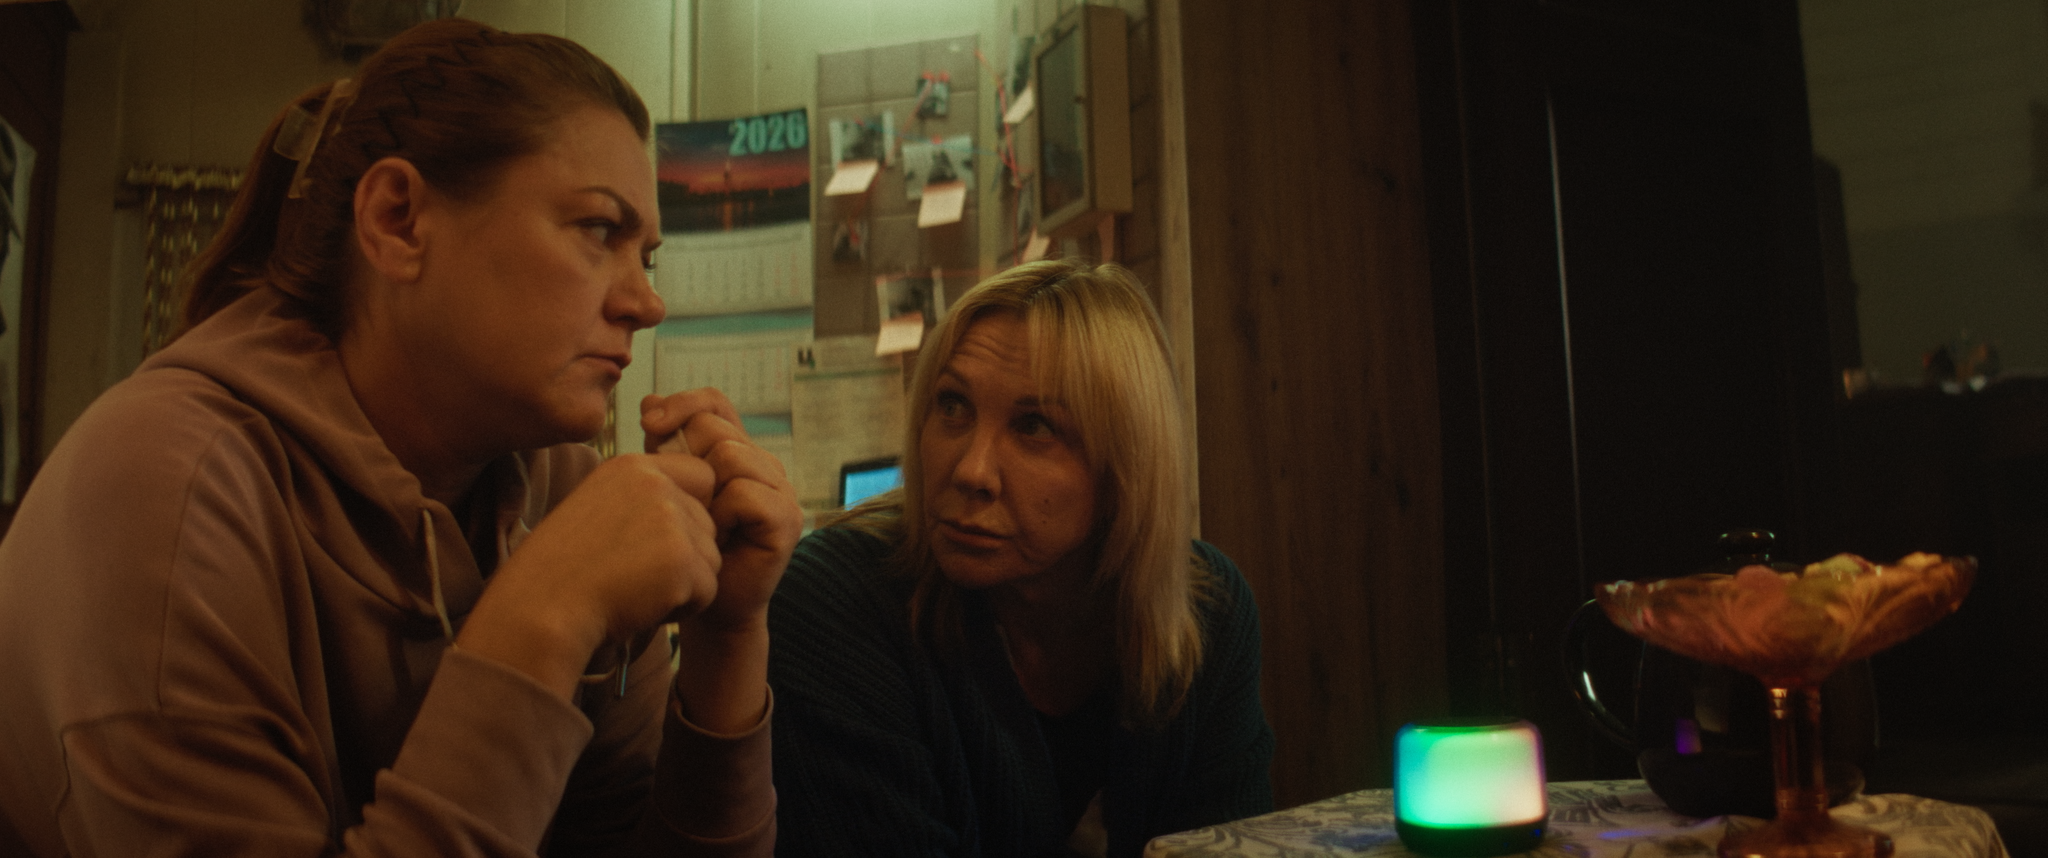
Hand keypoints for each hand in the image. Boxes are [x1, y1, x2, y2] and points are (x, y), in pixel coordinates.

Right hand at [457, 453, 721, 698]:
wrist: (541, 608)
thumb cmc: (564, 570)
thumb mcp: (598, 509)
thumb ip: (644, 499)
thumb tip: (698, 505)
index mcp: (633, 467)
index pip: (702, 477)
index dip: (689, 513)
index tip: (657, 542)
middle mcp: (656, 484)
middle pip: (709, 523)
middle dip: (685, 556)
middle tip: (634, 572)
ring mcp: (671, 520)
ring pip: (711, 559)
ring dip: (683, 584)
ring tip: (634, 588)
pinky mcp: (682, 560)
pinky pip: (708, 590)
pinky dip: (681, 608)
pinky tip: (641, 605)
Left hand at [641, 389, 802, 632]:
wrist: (703, 607)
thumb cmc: (684, 550)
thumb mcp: (668, 490)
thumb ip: (662, 448)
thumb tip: (649, 399)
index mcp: (738, 452)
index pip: (715, 404)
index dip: (683, 404)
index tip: (648, 423)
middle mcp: (764, 465)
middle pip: (718, 429)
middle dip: (688, 458)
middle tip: (680, 499)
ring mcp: (781, 491)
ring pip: (730, 457)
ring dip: (703, 492)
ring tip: (701, 523)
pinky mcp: (786, 519)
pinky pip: (743, 493)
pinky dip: (721, 515)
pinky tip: (716, 538)